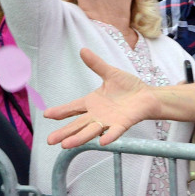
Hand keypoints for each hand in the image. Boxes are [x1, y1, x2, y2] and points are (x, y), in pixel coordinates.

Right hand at [44, 48, 158, 147]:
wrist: (148, 95)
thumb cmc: (128, 87)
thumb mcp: (110, 73)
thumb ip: (96, 64)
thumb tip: (83, 50)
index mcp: (92, 102)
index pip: (73, 108)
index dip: (60, 111)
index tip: (47, 115)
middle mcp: (97, 114)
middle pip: (78, 124)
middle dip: (64, 132)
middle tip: (50, 140)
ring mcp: (109, 120)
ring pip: (91, 130)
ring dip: (79, 138)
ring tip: (66, 145)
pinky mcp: (123, 123)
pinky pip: (115, 131)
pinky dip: (109, 136)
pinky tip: (102, 142)